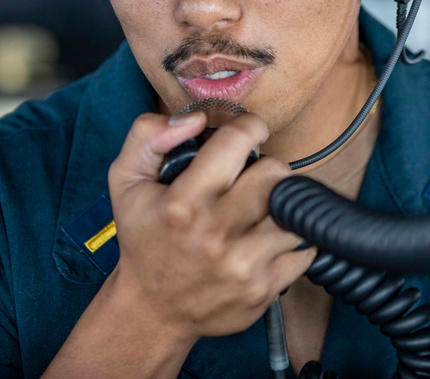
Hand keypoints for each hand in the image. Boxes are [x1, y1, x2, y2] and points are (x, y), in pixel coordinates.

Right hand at [106, 110, 314, 344]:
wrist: (152, 310)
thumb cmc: (144, 239)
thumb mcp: (125, 181)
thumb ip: (148, 136)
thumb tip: (195, 119)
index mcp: (183, 203)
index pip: (239, 141)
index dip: (249, 127)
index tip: (249, 134)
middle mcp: (215, 233)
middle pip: (276, 173)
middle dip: (265, 168)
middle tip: (250, 179)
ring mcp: (244, 264)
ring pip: (294, 209)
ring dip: (280, 204)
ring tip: (258, 209)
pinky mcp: (265, 288)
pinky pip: (304, 247)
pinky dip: (290, 239)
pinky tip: (266, 239)